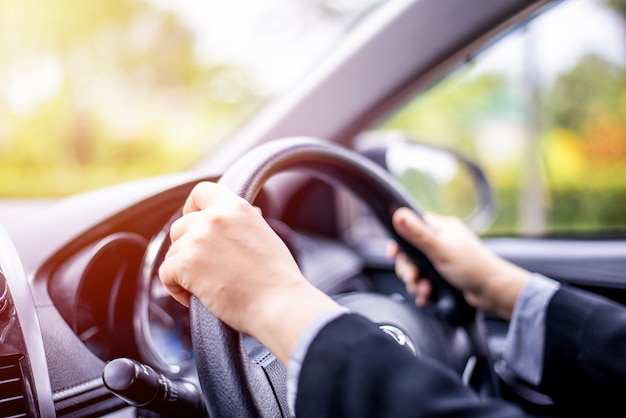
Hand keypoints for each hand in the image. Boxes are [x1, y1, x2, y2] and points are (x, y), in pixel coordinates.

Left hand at [158, 181, 338, 363]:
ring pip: (172, 252)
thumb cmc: (277, 278)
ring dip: (183, 270)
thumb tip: (229, 224)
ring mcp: (197, 240)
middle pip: (180, 226)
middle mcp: (214, 218)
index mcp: (236, 207)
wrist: (279, 303)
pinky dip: (176, 289)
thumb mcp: (263, 235)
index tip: (193, 221)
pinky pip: (166, 274)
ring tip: (205, 287)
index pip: (201, 192)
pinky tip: (195, 297)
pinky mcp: (186, 264)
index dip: (192, 207)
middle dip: (186, 247)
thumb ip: (240, 224)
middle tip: (203, 267)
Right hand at [388, 208, 530, 319]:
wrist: (494, 292)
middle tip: (412, 278)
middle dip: (408, 269)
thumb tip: (398, 214)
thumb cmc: (473, 267)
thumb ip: (418, 234)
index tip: (394, 255)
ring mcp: (443, 259)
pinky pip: (425, 281)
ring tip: (424, 291)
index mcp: (442, 228)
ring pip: (416, 269)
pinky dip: (423, 290)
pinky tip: (426, 297)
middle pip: (410, 252)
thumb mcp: (440, 249)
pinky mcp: (444, 276)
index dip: (400, 242)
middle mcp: (442, 241)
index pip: (412, 227)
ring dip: (415, 282)